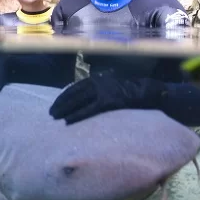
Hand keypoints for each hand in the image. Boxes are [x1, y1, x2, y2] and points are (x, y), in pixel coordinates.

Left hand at [49, 73, 164, 124]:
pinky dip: (77, 116)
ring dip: (65, 110)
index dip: (64, 97)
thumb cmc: (132, 90)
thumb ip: (100, 88)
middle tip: (51, 113)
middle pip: (73, 94)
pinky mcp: (108, 101)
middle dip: (61, 104)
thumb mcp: (113, 84)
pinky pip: (88, 110)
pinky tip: (68, 121)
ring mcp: (103, 91)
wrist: (148, 91)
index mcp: (98, 78)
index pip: (75, 87)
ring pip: (78, 101)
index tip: (55, 104)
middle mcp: (98, 82)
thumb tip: (86, 96)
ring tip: (56, 118)